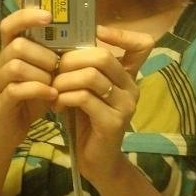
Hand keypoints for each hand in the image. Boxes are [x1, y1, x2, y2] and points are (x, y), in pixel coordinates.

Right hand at [0, 8, 59, 146]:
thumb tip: (79, 39)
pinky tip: (51, 95)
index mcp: (8, 52)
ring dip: (41, 73)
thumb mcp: (45, 74)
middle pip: (17, 45)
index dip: (26, 16)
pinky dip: (37, 90)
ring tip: (54, 83)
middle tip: (57, 66)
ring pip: (16, 66)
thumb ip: (54, 58)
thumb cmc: (31, 99)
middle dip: (43, 54)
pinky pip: (16, 90)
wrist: (11, 131)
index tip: (49, 16)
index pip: (9, 24)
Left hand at [53, 24, 153, 182]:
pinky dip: (65, 97)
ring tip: (53, 89)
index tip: (95, 34)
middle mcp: (132, 87)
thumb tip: (61, 42)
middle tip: (55, 69)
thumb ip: (83, 68)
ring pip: (91, 76)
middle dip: (72, 59)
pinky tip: (56, 104)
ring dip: (64, 80)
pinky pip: (84, 98)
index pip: (142, 44)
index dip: (121, 34)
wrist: (96, 161)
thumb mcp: (86, 89)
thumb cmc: (87, 121)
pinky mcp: (113, 122)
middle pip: (103, 56)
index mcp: (128, 76)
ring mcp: (125, 105)